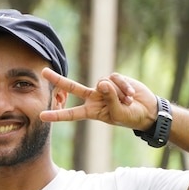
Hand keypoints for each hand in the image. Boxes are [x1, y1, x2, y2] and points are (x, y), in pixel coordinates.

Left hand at [39, 68, 157, 130]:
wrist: (146, 110)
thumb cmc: (130, 117)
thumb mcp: (118, 114)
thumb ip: (110, 99)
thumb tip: (103, 83)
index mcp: (92, 111)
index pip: (71, 113)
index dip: (57, 115)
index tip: (42, 116)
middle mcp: (94, 98)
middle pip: (73, 87)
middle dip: (59, 80)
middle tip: (43, 72)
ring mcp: (103, 87)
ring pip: (103, 83)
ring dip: (117, 93)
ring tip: (127, 101)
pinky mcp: (113, 79)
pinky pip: (114, 78)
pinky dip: (123, 86)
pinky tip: (130, 94)